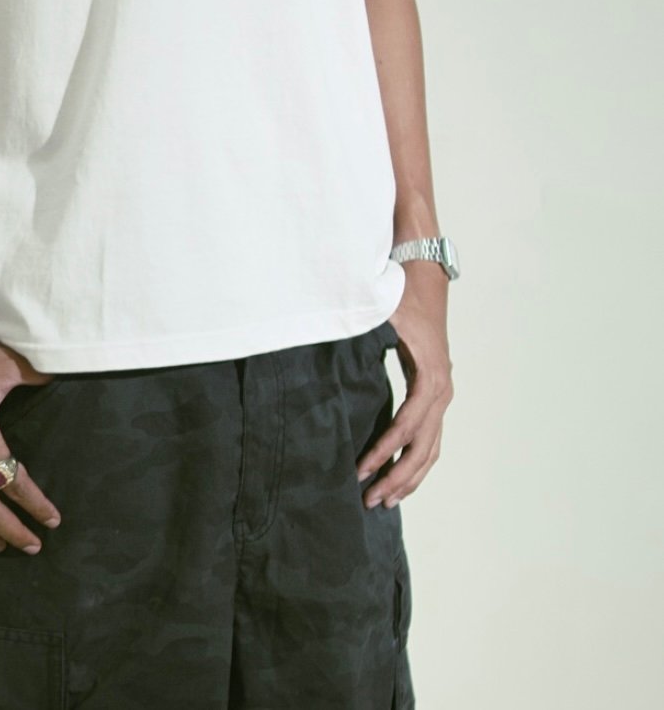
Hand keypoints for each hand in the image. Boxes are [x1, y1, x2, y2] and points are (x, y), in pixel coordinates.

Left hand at [356, 264, 453, 509]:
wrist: (423, 276)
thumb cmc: (400, 295)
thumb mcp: (383, 313)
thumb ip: (363, 333)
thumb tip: (333, 346)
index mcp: (431, 377)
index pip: (407, 425)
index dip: (385, 450)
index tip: (361, 469)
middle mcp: (442, 390)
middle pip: (423, 448)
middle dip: (397, 477)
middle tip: (370, 500)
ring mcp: (443, 394)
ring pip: (431, 449)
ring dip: (409, 477)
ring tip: (384, 500)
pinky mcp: (436, 393)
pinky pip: (430, 437)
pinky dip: (416, 460)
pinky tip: (398, 476)